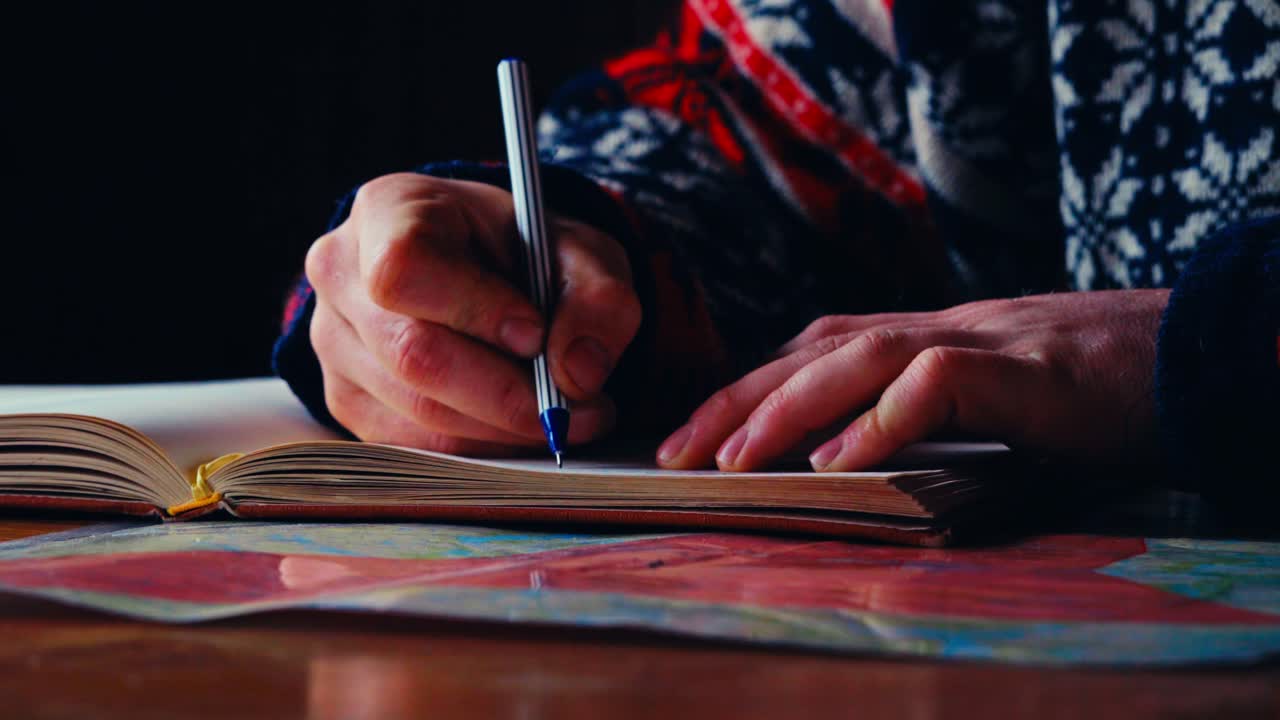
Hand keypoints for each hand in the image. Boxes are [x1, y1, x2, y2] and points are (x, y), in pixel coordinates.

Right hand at [305, 173, 640, 453]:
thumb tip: (579, 372)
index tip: (535, 335)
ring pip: (416, 410)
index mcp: (388, 211)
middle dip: (508, 394)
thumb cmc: (525, 254)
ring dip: (503, 429)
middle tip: (580, 410)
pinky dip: (479, 449)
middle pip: (412, 354)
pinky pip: (412, 444)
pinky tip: (520, 431)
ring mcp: (333, 342)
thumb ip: (597, 300)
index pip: (405, 269)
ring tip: (565, 419)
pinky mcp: (346, 398)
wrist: (486, 273)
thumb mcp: (580, 252)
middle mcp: (342, 274)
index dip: (474, 310)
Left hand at [655, 290, 1168, 470]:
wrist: (1192, 353)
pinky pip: (937, 384)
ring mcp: (980, 339)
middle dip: (734, 399)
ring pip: (860, 355)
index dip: (745, 388)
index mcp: (923, 334)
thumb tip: (842, 453)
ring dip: (786, 408)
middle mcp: (938, 326)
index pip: (811, 350)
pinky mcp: (1025, 369)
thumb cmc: (1088, 388)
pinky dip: (881, 420)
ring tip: (732, 460)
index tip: (689, 436)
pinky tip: (839, 464)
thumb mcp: (989, 397)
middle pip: (812, 348)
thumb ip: (919, 412)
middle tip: (674, 453)